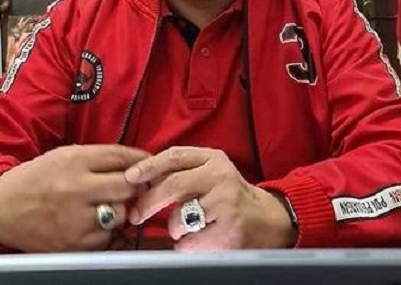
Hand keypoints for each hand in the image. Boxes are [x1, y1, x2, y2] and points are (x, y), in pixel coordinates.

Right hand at [0, 144, 149, 251]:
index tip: (146, 164)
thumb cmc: (36, 179)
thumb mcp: (64, 156)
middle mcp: (75, 189)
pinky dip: (107, 231)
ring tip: (107, 206)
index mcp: (73, 161)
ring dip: (121, 211)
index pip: (120, 157)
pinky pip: (107, 238)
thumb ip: (100, 158)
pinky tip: (95, 223)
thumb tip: (138, 162)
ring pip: (121, 215)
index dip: (140, 161)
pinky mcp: (73, 245)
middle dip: (134, 187)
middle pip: (127, 187)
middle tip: (132, 188)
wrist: (0, 209)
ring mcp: (75, 220)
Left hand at [125, 146, 295, 250]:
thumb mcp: (212, 173)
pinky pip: (188, 241)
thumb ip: (183, 171)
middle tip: (136, 214)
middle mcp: (221, 177)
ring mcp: (225, 203)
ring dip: (174, 227)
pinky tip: (200, 239)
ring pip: (178, 217)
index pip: (174, 156)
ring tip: (190, 227)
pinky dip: (186, 244)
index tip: (130, 177)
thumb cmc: (231, 198)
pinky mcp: (228, 230)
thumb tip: (141, 179)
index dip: (148, 167)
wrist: (269, 221)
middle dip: (148, 201)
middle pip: (172, 185)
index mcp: (214, 159)